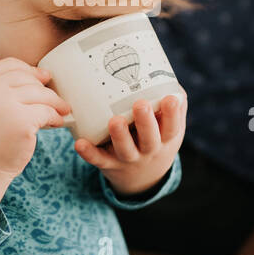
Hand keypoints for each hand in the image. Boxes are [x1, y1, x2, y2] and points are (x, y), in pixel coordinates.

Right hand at [0, 58, 71, 209]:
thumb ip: (4, 90)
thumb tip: (44, 76)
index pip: (9, 65)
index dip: (29, 69)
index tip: (43, 78)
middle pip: (28, 78)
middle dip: (46, 88)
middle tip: (58, 99)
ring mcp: (7, 105)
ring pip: (41, 94)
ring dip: (55, 103)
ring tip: (62, 111)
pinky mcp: (22, 121)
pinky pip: (47, 112)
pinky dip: (56, 117)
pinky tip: (57, 123)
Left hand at [72, 90, 187, 197]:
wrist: (144, 177)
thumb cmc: (157, 140)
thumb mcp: (170, 129)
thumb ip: (174, 107)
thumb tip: (169, 76)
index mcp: (165, 139)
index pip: (172, 127)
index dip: (172, 114)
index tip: (170, 99)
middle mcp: (149, 150)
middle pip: (150, 139)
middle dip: (146, 122)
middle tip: (141, 104)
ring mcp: (129, 158)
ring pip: (125, 149)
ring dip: (120, 136)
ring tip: (115, 121)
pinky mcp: (109, 164)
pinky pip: (99, 159)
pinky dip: (89, 153)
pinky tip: (80, 143)